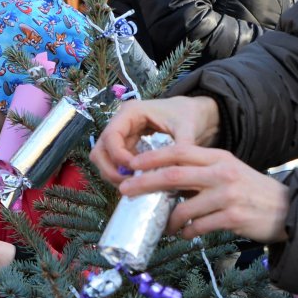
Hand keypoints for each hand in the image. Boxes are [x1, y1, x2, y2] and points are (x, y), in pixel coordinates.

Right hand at [91, 97, 221, 185]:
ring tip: (134, 185)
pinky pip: (116, 163)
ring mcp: (123, 134)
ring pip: (104, 158)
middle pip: (100, 149)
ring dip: (114, 174)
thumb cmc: (190, 115)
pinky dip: (122, 174)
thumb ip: (181, 148)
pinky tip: (138, 181)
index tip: (134, 171)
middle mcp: (122, 122)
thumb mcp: (188, 129)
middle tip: (129, 184)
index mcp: (131, 112)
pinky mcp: (128, 145)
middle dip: (111, 169)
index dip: (118, 157)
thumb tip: (175, 171)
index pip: (111, 136)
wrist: (196, 113)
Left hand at [122, 142, 291, 244]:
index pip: (179, 151)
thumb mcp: (229, 172)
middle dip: (145, 183)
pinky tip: (185, 234)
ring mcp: (226, 195)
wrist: (287, 209)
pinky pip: (197, 227)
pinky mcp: (232, 217)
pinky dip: (186, 233)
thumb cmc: (252, 192)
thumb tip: (166, 183)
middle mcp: (221, 172)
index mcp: (218, 157)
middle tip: (126, 191)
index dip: (152, 157)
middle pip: (173, 175)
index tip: (132, 164)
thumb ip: (202, 173)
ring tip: (164, 226)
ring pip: (183, 208)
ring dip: (168, 220)